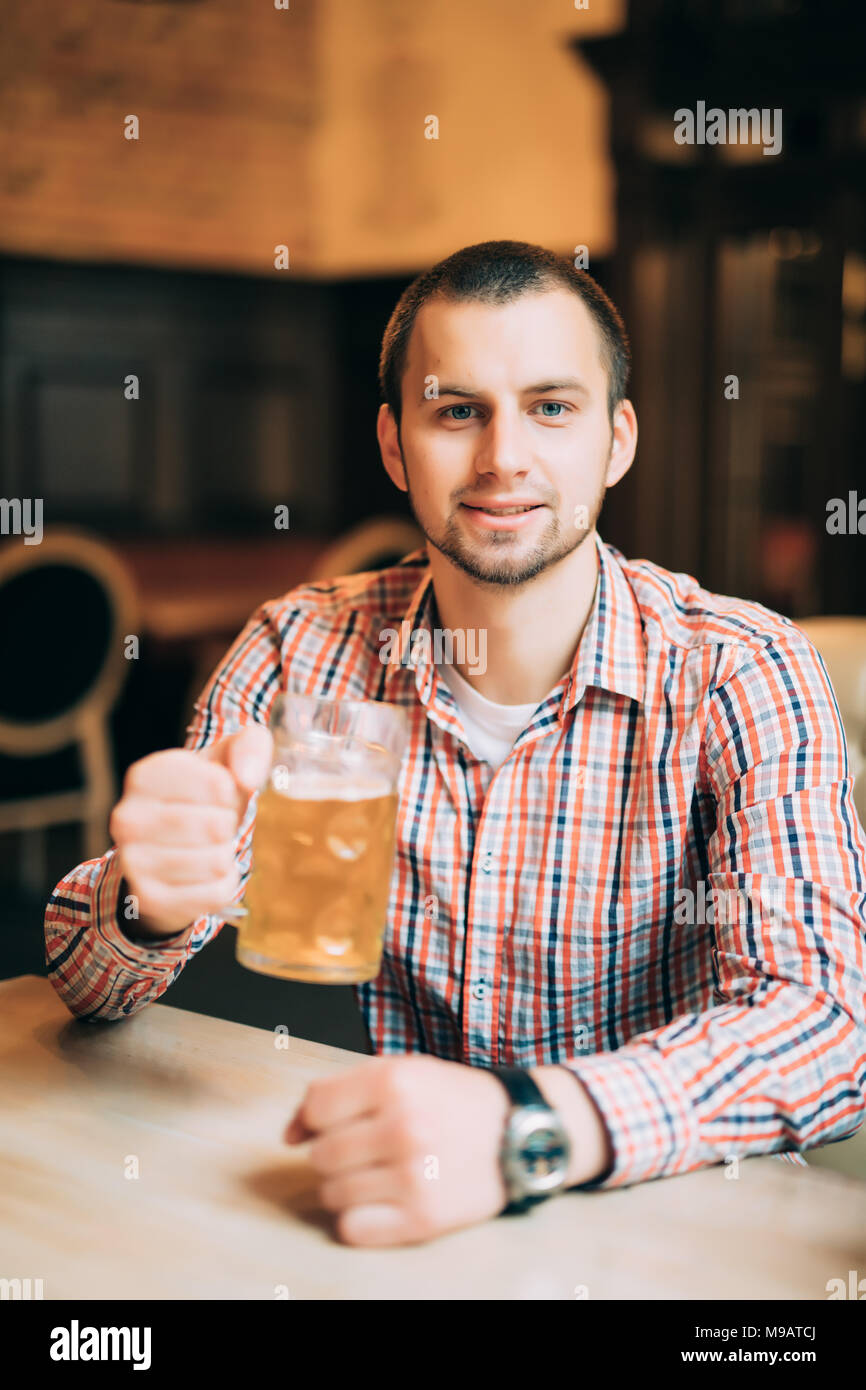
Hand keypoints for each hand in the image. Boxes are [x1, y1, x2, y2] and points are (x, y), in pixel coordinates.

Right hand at [109, 724, 272, 935]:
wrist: (174, 849)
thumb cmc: (206, 796)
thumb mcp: (229, 758)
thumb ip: (250, 746)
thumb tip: (248, 778)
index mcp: (144, 776)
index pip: (218, 784)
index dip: (231, 792)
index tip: (216, 793)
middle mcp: (127, 818)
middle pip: (216, 826)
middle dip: (228, 826)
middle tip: (212, 825)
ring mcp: (133, 861)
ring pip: (216, 862)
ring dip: (225, 856)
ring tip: (205, 847)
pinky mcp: (149, 899)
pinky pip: (214, 894)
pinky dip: (222, 885)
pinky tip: (203, 874)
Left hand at [284, 1055, 511, 1245]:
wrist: (519, 1132)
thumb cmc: (451, 1100)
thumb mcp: (401, 1071)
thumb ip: (339, 1091)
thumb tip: (289, 1135)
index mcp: (394, 1080)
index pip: (316, 1107)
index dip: (316, 1118)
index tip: (333, 1124)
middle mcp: (402, 1126)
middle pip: (320, 1155)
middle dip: (337, 1152)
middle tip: (369, 1148)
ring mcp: (413, 1175)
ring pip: (331, 1193)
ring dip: (347, 1185)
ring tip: (380, 1172)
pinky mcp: (422, 1218)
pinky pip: (351, 1228)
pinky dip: (358, 1218)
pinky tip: (383, 1200)